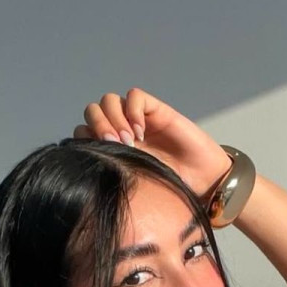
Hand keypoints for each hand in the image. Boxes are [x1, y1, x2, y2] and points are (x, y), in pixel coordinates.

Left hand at [73, 87, 233, 201]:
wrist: (203, 184)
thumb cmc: (168, 189)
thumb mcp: (132, 187)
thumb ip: (111, 174)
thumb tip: (85, 172)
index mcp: (111, 150)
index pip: (83, 132)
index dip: (84, 140)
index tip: (97, 158)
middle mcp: (121, 131)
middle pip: (92, 111)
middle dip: (97, 126)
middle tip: (113, 146)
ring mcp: (137, 120)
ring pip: (109, 101)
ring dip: (113, 119)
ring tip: (129, 141)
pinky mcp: (155, 111)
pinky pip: (135, 97)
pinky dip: (133, 111)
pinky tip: (141, 132)